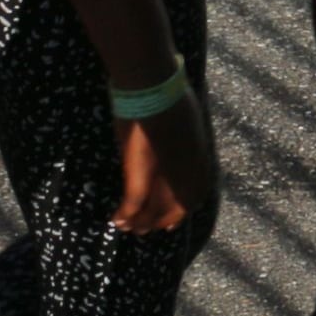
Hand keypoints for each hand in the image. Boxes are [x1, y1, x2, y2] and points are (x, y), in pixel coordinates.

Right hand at [113, 89, 218, 233]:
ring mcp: (165, 174)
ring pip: (154, 210)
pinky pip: (134, 202)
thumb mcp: (186, 115)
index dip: (182, 209)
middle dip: (161, 220)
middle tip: (146, 230)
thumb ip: (184, 133)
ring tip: (129, 228)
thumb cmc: (167, 91)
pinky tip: (116, 219)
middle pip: (176, 207)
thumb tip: (178, 130)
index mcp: (199, 155)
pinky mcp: (142, 174)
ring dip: (141, 222)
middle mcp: (186, 172)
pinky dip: (125, 213)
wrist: (154, 86)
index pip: (194, 192)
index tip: (173, 222)